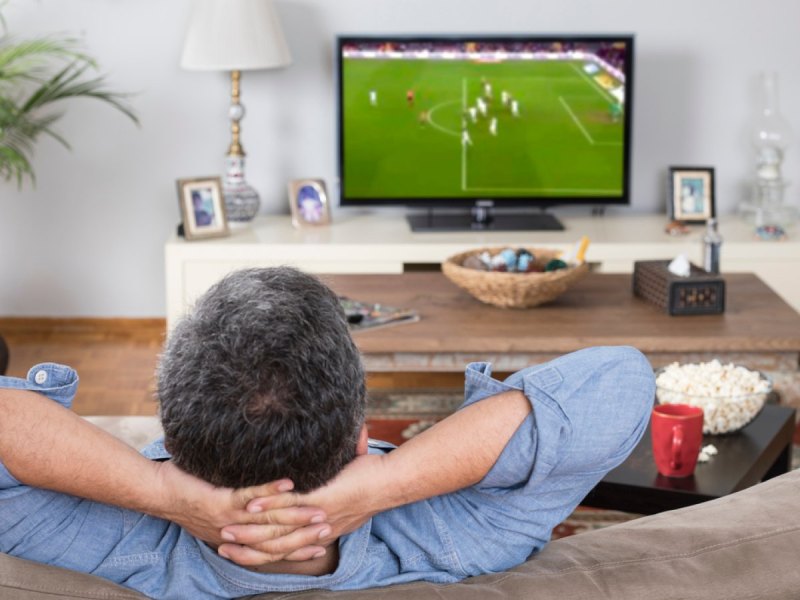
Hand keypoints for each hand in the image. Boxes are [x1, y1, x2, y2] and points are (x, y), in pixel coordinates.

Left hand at [154, 461, 330, 562]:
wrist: (158, 493)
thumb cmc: (189, 497)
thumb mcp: (218, 513)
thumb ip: (242, 512)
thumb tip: (262, 507)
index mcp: (237, 539)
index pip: (274, 549)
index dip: (299, 548)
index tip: (323, 542)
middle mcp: (235, 534)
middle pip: (277, 539)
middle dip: (305, 534)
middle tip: (329, 526)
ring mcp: (229, 518)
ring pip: (269, 521)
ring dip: (297, 514)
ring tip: (319, 508)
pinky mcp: (220, 501)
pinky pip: (250, 496)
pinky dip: (271, 490)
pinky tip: (290, 483)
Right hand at [218, 454, 385, 565]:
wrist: (389, 482)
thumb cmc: (369, 483)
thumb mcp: (344, 495)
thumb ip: (327, 494)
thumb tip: (318, 484)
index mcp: (320, 534)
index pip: (283, 550)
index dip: (259, 554)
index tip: (237, 551)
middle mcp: (316, 532)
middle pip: (274, 548)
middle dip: (246, 550)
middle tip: (222, 547)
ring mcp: (317, 517)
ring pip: (276, 533)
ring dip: (249, 533)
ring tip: (226, 531)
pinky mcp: (320, 501)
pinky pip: (288, 508)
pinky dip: (266, 506)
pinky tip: (248, 507)